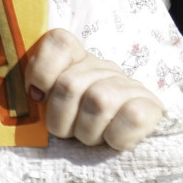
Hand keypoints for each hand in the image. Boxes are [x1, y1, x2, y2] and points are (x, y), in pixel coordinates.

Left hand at [23, 28, 164, 149]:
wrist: (131, 138)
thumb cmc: (81, 124)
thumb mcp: (55, 107)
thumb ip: (39, 92)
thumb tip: (30, 94)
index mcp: (77, 59)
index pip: (59, 42)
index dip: (42, 69)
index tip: (38, 96)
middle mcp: (103, 67)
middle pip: (69, 84)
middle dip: (61, 119)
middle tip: (68, 131)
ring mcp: (129, 85)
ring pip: (97, 102)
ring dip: (87, 132)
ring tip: (90, 136)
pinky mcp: (152, 107)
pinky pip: (131, 118)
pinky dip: (116, 138)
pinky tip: (114, 140)